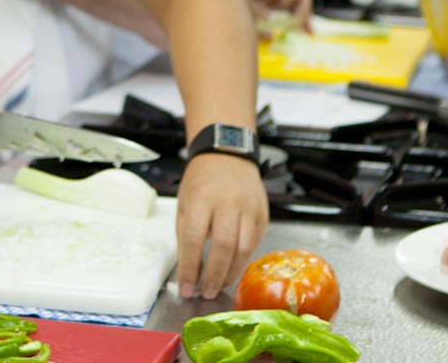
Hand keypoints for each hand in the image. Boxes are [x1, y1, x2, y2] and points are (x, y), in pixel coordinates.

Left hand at [174, 153, 267, 300]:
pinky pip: (255, 242)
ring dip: (231, 272)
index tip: (186, 288)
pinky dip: (243, 260)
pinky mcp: (263, 213)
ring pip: (244, 248)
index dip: (190, 268)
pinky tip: (233, 267)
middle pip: (224, 246)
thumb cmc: (202, 181)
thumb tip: (188, 271)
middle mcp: (228, 202)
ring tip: (219, 285)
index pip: (194, 239)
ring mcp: (249, 207)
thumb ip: (186, 236)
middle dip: (214, 275)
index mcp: (202, 198)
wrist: (228, 155)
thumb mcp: (184, 203)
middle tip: (206, 293)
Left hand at [224, 0, 312, 27]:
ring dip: (299, 14)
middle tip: (295, 23)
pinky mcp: (262, 1)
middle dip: (301, 4)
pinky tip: (303, 31)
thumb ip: (254, 13)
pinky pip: (282, 9)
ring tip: (305, 31)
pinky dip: (290, 19)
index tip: (281, 5)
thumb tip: (271, 34)